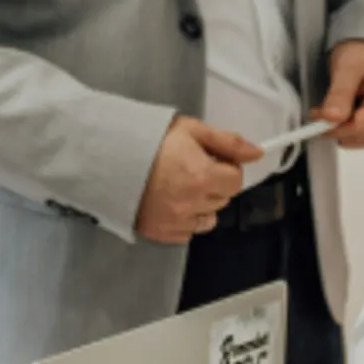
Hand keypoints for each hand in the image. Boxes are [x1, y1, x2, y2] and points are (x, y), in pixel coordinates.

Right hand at [135, 117, 260, 244]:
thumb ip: (228, 142)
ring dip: (202, 204)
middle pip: (223, 199)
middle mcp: (191, 203)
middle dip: (215, 184)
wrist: (107, 158)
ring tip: (181, 186)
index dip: (227, 168)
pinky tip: (170, 201)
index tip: (214, 161)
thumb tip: (256, 153)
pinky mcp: (162, 233)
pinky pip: (188, 231)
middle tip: (192, 169)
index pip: (236, 181)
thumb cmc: (146, 140)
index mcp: (202, 176)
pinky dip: (185, 219)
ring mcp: (176, 221)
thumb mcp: (191, 130)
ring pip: (208, 218)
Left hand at [315, 40, 363, 149]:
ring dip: (342, 127)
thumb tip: (331, 118)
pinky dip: (349, 128)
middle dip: (337, 125)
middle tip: (324, 107)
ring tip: (341, 103)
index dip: (333, 126)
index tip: (316, 115)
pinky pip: (360, 139)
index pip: (359, 128)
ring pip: (357, 141)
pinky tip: (349, 111)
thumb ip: (340, 93)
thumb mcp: (348, 67)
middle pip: (358, 137)